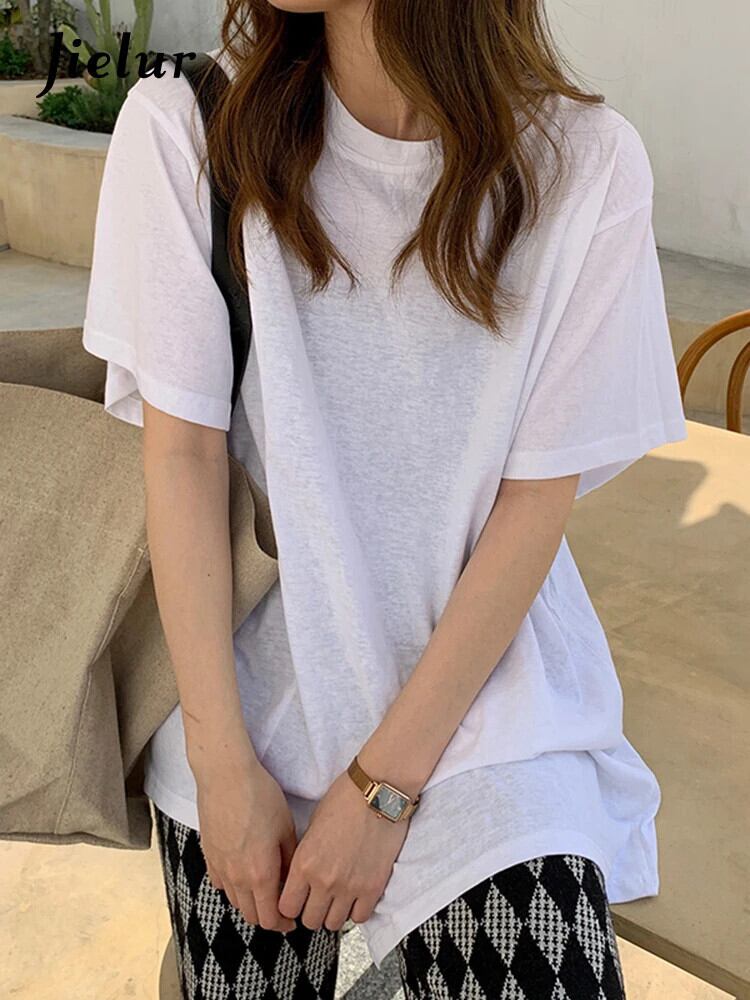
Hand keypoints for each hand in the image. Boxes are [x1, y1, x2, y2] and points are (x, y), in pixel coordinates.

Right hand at [192, 749, 297, 932]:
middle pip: (251, 915)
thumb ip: (289, 860)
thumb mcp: (286, 827)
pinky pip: (221, 883)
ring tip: (265, 893)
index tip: (293, 920)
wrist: (226, 776)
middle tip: (282, 910)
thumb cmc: (260, 796)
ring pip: (235, 901)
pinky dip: (233, 887)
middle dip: (268, 918)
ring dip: (251, 904)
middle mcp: (237, 877)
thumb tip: (292, 880)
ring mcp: (220, 867)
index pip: (270, 917)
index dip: (284, 924)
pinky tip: (243, 874)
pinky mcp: (209, 855)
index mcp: (261, 873)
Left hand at [277, 769, 410, 930]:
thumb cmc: (345, 799)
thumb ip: (305, 857)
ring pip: (333, 924)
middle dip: (311, 911)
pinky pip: (359, 917)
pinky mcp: (373, 888)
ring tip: (338, 898)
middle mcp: (324, 880)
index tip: (296, 901)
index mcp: (304, 863)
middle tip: (317, 900)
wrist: (378, 792)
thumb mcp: (313, 826)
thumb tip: (301, 877)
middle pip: (309, 921)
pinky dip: (356, 910)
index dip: (290, 905)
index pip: (286, 907)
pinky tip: (356, 896)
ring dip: (333, 913)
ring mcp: (349, 887)